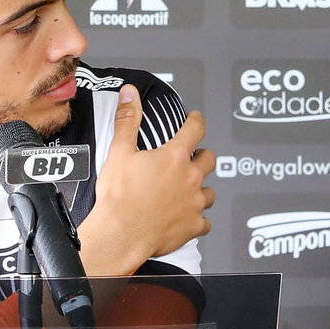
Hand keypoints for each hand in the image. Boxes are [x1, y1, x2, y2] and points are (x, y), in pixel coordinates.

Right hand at [82, 86, 214, 277]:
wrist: (120, 234)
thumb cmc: (119, 197)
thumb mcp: (120, 152)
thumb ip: (128, 120)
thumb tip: (130, 94)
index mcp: (175, 157)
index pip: (195, 129)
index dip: (196, 121)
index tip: (196, 118)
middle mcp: (190, 178)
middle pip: (209, 160)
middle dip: (202, 156)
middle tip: (192, 158)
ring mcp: (194, 203)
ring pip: (210, 192)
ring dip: (201, 189)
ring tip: (189, 190)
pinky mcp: (193, 226)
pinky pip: (205, 221)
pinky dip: (198, 219)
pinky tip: (188, 218)